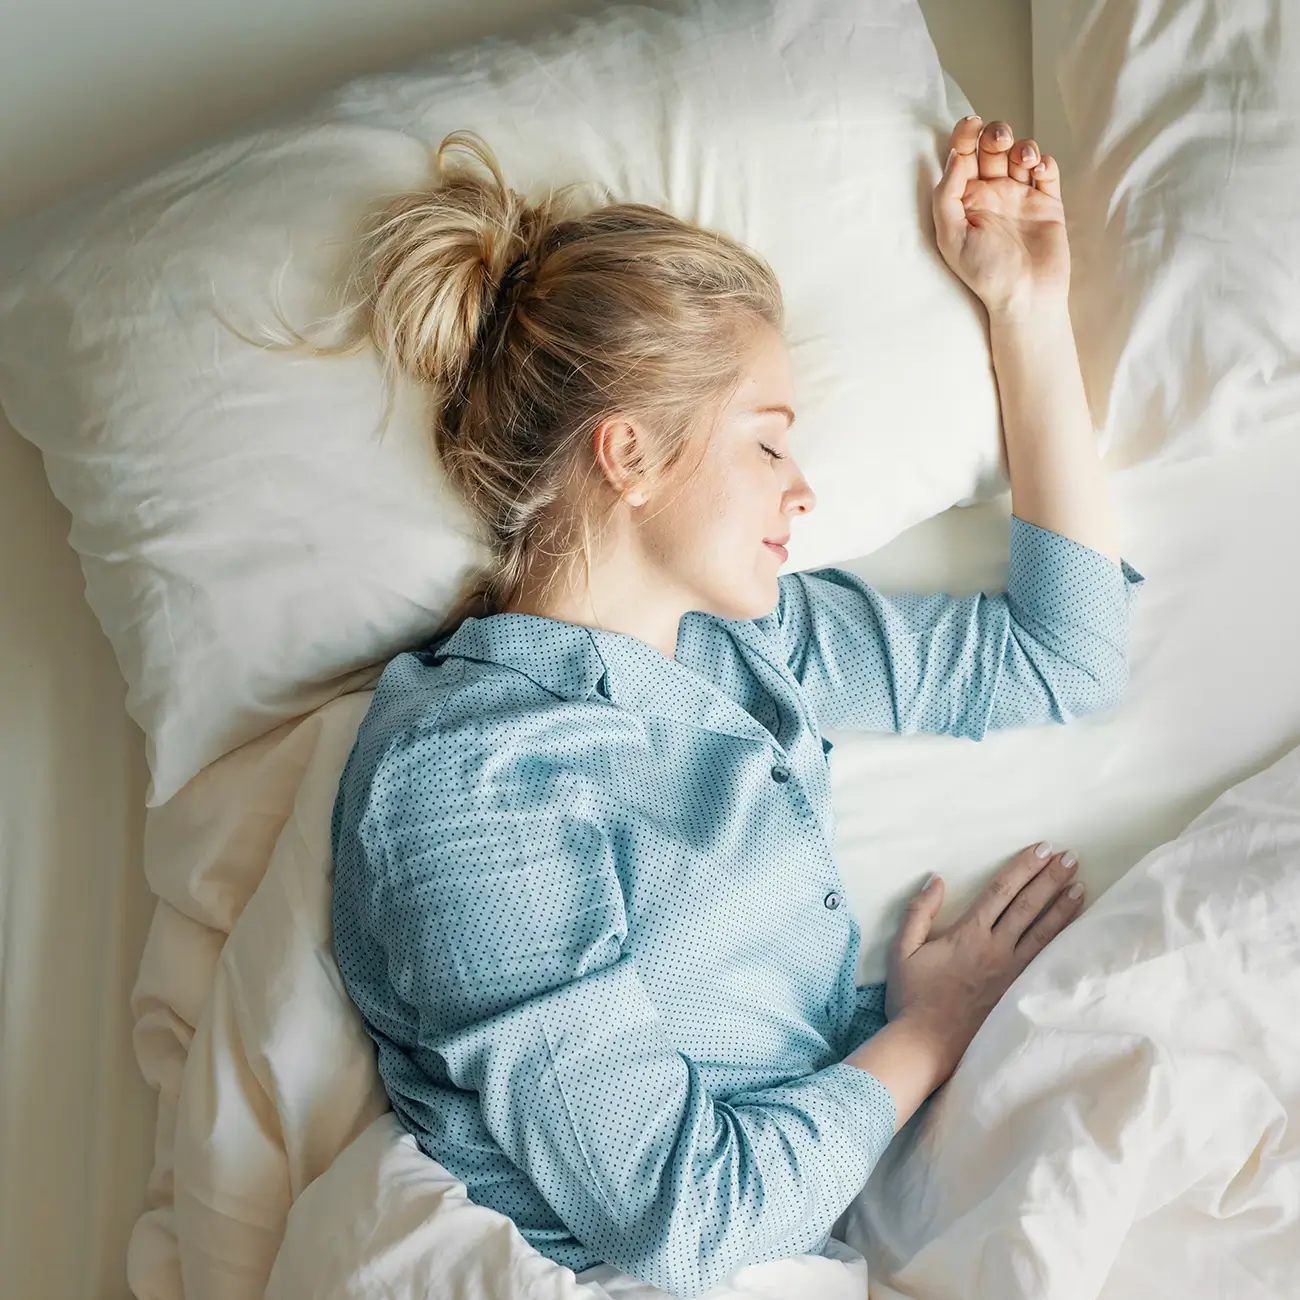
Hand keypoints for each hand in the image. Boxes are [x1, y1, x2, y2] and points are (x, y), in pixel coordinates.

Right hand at [884, 841, 1085, 1076]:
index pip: (1001, 891)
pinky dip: (1061, 941)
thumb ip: (918, 912)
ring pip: (1043, 932)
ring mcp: (1010, 971)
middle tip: (1069, 856)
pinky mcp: (1017, 991)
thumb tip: (936, 880)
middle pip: (1028, 906)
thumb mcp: (902, 950)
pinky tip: (1073, 931)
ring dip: (1063, 907)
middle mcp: (995, 948)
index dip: (1023, 867)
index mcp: (968, 933)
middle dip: (1050, 878)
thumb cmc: (912, 996)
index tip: (1041, 849)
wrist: (927, 1043)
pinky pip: (1044, 960)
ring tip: (1081, 885)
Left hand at [932, 116, 1069, 320]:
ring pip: (1021, 153)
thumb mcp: (952, 236)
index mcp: (966, 200)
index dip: (966, 134)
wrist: (1027, 297)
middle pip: (993, 147)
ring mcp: (1021, 197)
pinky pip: (1047, 170)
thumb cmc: (985, 273)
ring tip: (1024, 160)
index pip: (963, 155)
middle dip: (996, 134)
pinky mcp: (1048, 202)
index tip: (971, 125)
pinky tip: (1039, 172)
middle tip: (998, 141)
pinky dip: (1044, 162)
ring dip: (1023, 146)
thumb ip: (947, 195)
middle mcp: (992, 195)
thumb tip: (955, 155)